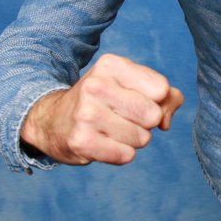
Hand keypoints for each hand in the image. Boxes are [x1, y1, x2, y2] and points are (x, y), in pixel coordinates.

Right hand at [20, 53, 183, 165]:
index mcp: (111, 64)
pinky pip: (126, 155)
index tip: (138, 100)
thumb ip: (167, 96)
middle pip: (153, 115)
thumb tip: (165, 122)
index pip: (161, 89)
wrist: (53, 121)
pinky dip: (121, 153)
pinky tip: (103, 143)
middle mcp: (96, 86)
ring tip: (111, 129)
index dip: (158, 101)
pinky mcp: (81, 141)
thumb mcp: (133, 85)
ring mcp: (86, 114)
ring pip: (142, 138)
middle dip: (146, 122)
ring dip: (133, 139)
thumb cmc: (104, 101)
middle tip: (123, 117)